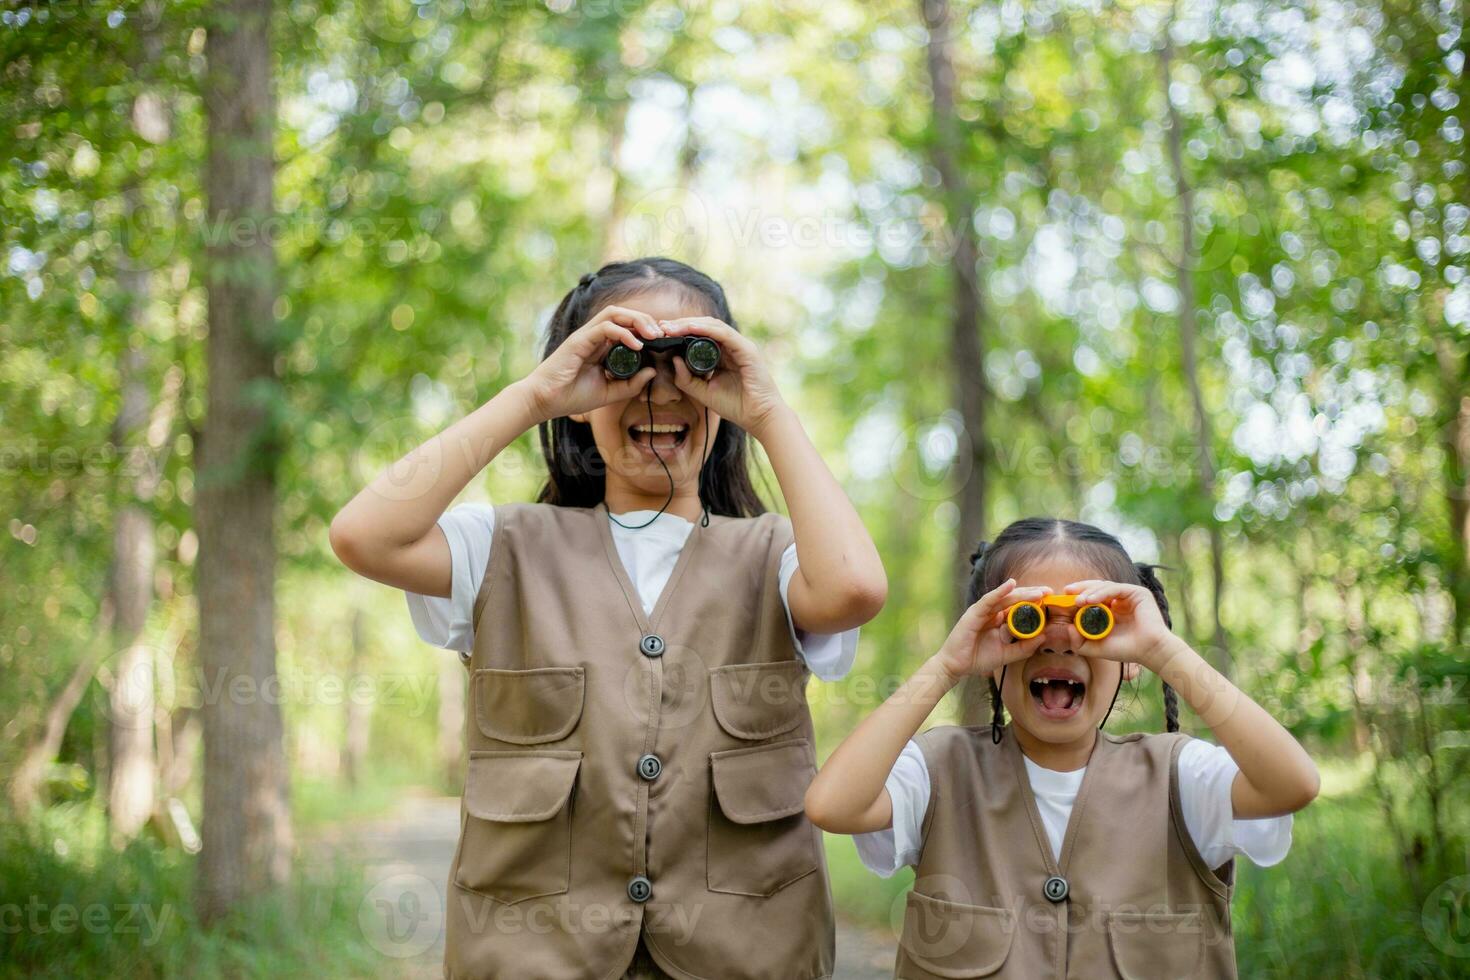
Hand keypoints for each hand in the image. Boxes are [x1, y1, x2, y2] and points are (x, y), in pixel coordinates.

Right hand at [519, 306, 662, 421]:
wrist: (544, 401)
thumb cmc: (571, 397)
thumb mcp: (610, 393)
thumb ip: (631, 384)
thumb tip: (653, 371)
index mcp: (601, 346)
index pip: (626, 326)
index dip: (645, 329)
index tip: (662, 341)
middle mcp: (594, 336)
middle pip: (623, 314)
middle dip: (645, 320)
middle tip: (662, 334)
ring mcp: (586, 336)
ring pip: (615, 313)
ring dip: (637, 320)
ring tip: (653, 334)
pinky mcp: (579, 340)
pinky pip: (605, 327)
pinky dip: (623, 333)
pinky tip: (636, 346)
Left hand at [659, 317, 786, 437]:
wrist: (759, 417)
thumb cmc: (736, 406)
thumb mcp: (704, 393)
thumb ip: (687, 379)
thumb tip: (673, 360)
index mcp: (723, 355)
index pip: (700, 336)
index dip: (680, 333)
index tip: (661, 334)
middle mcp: (732, 347)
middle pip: (704, 327)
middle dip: (681, 325)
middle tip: (661, 326)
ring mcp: (740, 346)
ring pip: (712, 326)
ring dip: (690, 324)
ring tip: (670, 327)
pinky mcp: (746, 349)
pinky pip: (723, 334)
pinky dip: (705, 330)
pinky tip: (689, 329)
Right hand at [934, 579, 1052, 682]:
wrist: (956, 666)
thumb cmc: (977, 659)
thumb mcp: (1006, 655)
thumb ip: (1023, 647)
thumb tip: (1043, 637)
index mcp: (999, 620)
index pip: (1018, 607)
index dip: (1034, 603)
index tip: (1050, 600)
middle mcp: (992, 613)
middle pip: (1014, 599)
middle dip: (1032, 594)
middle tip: (1049, 591)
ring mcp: (983, 611)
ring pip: (1005, 598)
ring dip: (1022, 593)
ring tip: (1038, 591)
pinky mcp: (974, 613)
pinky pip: (989, 600)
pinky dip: (999, 591)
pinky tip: (1010, 585)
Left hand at [1062, 580, 1172, 669]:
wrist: (1149, 652)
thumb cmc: (1125, 650)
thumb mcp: (1096, 647)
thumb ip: (1079, 641)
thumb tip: (1068, 627)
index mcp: (1111, 610)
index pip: (1092, 597)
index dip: (1078, 595)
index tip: (1064, 598)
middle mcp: (1119, 601)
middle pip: (1097, 588)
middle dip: (1081, 588)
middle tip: (1067, 592)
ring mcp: (1129, 596)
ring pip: (1105, 586)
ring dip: (1089, 591)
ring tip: (1078, 601)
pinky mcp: (1137, 593)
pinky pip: (1116, 588)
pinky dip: (1102, 592)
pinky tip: (1090, 600)